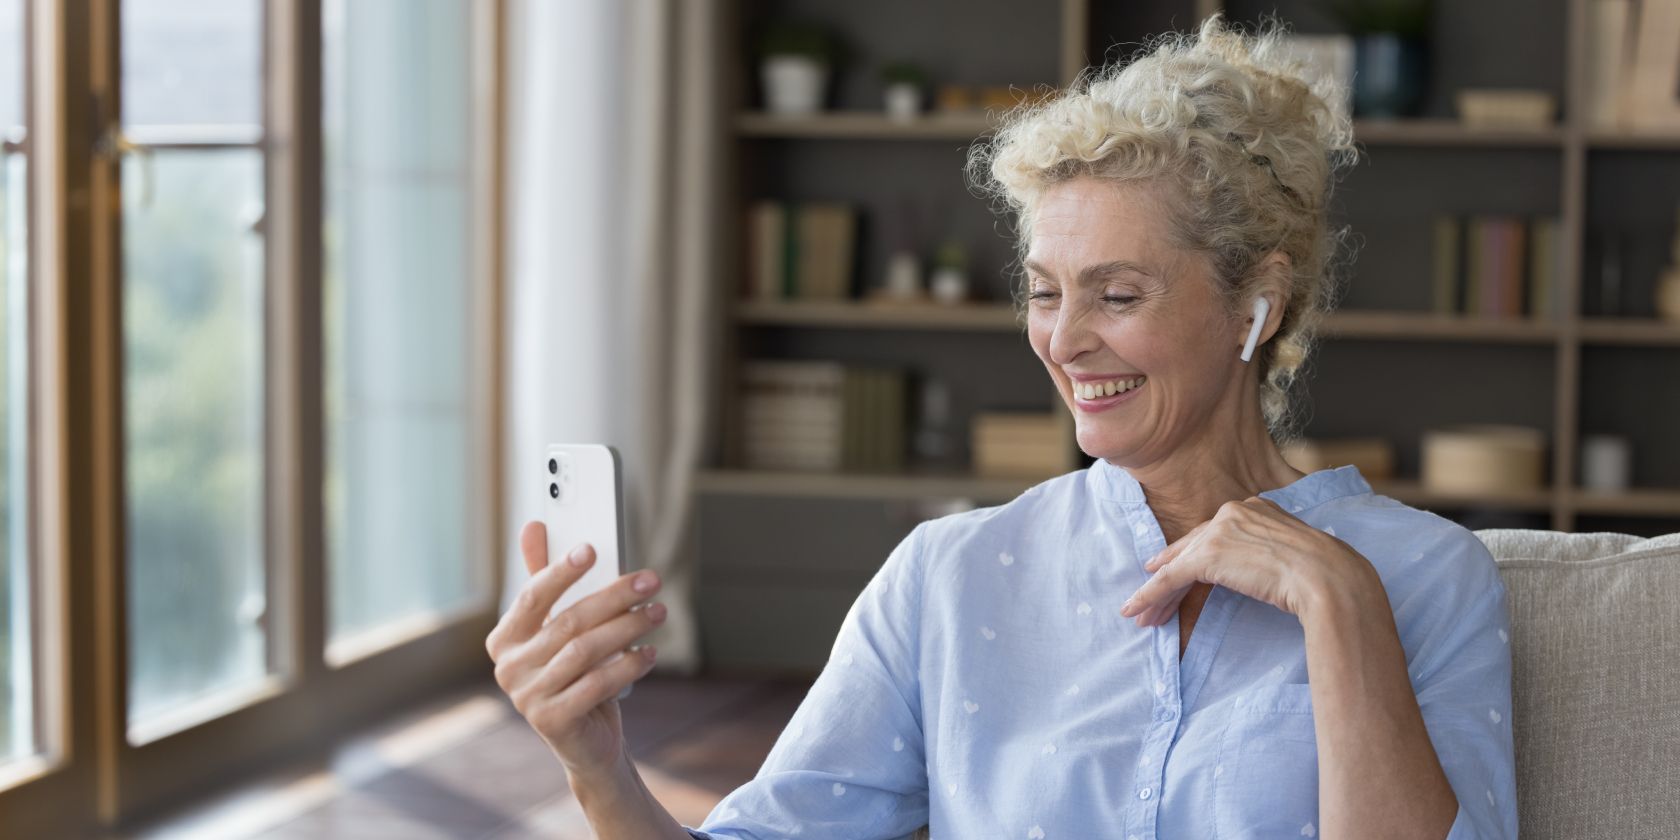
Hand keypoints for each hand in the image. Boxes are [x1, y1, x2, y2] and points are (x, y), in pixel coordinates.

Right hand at [485, 521, 664, 778]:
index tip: (590, 550)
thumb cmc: (573, 673)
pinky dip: (628, 665)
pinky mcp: (552, 721)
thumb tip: (534, 526)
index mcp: (504, 639)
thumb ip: (545, 579)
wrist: (584, 739)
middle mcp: (508, 668)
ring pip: (585, 651)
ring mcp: (527, 698)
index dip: (560, 572)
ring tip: (658, 612)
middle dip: (614, 596)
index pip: (532, 596)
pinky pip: (597, 684)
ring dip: (628, 627)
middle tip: (650, 579)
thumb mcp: (558, 627)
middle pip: (568, 621)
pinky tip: (649, 651)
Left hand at [1117, 497, 1371, 627]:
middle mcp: (1232, 512)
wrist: (1326, 576)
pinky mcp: (1208, 556)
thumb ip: (1267, 552)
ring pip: (1176, 565)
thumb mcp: (1292, 553)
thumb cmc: (1322, 573)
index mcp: (1254, 507)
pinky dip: (1149, 595)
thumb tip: (1258, 571)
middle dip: (1167, 574)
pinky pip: (1170, 578)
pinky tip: (1135, 610)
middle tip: (1148, 594)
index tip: (1168, 566)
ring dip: (1154, 592)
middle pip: (1190, 547)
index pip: (1212, 533)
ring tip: (1139, 613)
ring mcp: (1219, 531)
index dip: (1188, 554)